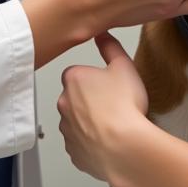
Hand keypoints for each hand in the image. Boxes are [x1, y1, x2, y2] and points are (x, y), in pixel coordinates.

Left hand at [58, 33, 150, 182]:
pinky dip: (91, 144)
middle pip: (74, 97)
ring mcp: (66, 129)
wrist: (124, 147)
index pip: (78, 74)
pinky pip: (80, 144)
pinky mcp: (73, 152)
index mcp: (73, 79)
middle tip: (113, 105)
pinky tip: (108, 141)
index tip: (108, 86)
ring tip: (113, 125)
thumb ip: (110, 47)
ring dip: (89, 122)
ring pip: (76, 121)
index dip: (95, 80)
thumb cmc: (124, 107)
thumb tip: (102, 34)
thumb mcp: (124, 66)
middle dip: (89, 101)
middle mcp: (63, 103)